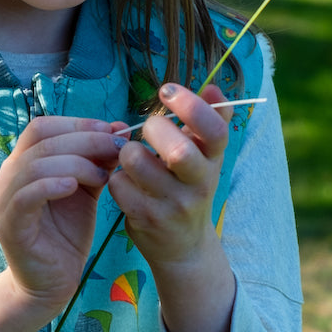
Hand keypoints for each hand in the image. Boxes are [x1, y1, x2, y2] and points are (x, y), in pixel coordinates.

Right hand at [0, 115, 119, 311]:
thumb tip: (119, 128)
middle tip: (116, 148)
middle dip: (85, 139)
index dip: (78, 123)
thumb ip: (98, 161)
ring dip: (75, 163)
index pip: (43, 127)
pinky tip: (74, 188)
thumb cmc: (66, 234)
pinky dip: (52, 185)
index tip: (112, 130)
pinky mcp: (10, 225)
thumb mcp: (87, 190)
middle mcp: (7, 176)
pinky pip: (27, 195)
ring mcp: (4, 200)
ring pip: (36, 164)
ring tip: (102, 177)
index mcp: (23, 163)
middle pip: (42, 140)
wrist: (52, 282)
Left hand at [108, 83, 228, 267]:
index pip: (215, 130)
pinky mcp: (147, 218)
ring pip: (137, 162)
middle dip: (154, 129)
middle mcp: (199, 183)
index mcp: (214, 160)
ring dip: (127, 152)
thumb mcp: (206, 158)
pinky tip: (125, 183)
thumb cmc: (189, 187)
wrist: (183, 245)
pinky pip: (118, 184)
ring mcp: (173, 203)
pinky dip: (116, 178)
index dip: (192, 106)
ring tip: (131, 157)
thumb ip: (210, 121)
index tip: (167, 91)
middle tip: (147, 130)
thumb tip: (213, 86)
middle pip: (178, 150)